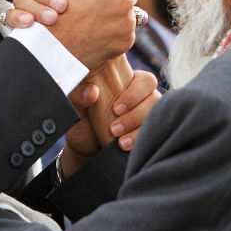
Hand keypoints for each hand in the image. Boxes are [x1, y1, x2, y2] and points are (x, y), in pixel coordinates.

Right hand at [11, 0, 138, 67]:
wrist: (52, 45)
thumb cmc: (54, 6)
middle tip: (96, 0)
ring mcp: (128, 21)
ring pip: (128, 11)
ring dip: (115, 11)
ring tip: (93, 17)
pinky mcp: (127, 40)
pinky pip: (124, 30)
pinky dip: (113, 30)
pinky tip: (95, 31)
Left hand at [59, 57, 160, 178]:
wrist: (84, 149)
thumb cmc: (81, 122)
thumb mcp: (75, 109)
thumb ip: (78, 96)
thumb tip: (91, 92)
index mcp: (126, 82)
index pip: (145, 80)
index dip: (134, 94)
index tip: (116, 109)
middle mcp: (141, 96)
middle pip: (154, 98)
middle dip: (135, 115)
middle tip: (115, 128)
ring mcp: (146, 115)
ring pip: (155, 117)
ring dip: (138, 130)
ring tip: (120, 142)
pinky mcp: (147, 132)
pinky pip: (153, 135)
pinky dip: (140, 141)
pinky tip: (125, 147)